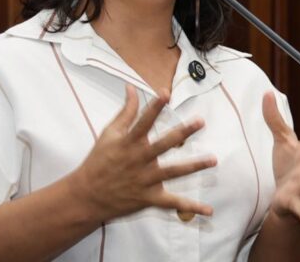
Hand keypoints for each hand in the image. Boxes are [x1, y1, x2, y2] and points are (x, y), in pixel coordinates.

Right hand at [70, 84, 215, 221]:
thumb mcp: (109, 134)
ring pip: (173, 172)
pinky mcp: (148, 198)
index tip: (166, 92)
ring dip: (194, 166)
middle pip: (163, 144)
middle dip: (182, 132)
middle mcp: (139, 160)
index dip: (154, 106)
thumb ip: (125, 111)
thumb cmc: (99, 160)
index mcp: (129, 142)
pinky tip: (209, 211)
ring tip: (213, 159)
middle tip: (200, 121)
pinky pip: (173, 203)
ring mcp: (145, 180)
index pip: (143, 121)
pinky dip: (191, 207)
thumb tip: (131, 87)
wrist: (86, 195)